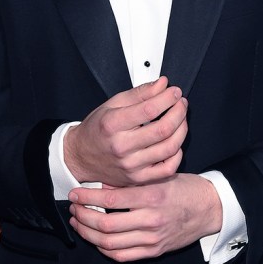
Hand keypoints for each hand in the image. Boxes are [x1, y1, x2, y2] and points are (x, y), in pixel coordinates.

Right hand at [64, 76, 187, 186]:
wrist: (81, 156)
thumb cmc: (97, 129)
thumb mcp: (112, 104)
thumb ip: (140, 94)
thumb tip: (162, 85)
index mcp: (112, 124)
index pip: (149, 110)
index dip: (167, 98)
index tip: (174, 92)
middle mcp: (121, 146)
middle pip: (162, 129)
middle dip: (179, 112)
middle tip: (181, 103)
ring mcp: (130, 165)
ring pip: (169, 148)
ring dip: (182, 130)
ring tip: (181, 119)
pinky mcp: (138, 178)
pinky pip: (167, 169)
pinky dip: (177, 154)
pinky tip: (175, 143)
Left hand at [68, 173, 222, 262]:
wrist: (210, 209)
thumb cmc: (185, 189)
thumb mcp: (159, 177)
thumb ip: (131, 182)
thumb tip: (102, 185)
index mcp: (152, 196)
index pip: (111, 200)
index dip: (87, 198)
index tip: (75, 194)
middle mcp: (152, 219)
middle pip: (106, 225)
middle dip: (83, 216)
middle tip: (74, 208)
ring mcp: (153, 239)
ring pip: (110, 243)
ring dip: (88, 234)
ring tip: (79, 223)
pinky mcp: (154, 251)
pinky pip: (122, 256)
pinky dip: (104, 249)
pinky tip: (96, 239)